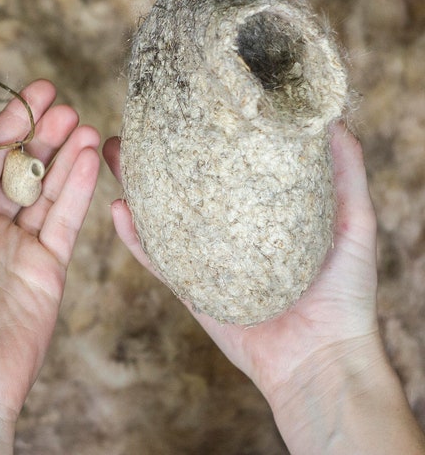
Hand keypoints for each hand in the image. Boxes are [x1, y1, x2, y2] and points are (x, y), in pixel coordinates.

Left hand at [0, 80, 99, 453]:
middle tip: (67, 106)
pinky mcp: (50, 265)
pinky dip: (78, 189)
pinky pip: (66, 219)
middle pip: (21, 170)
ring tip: (86, 127)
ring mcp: (21, 245)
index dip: (11, 124)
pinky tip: (89, 160)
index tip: (38, 94)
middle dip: (43, 137)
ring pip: (48, 191)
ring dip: (66, 159)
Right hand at [104, 123, 424, 452]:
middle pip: (182, 188)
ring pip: (160, 218)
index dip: (200, 139)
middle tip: (130, 130)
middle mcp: (226, 231)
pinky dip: (135, 238)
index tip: (183, 108)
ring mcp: (205, 259)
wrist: (323, 359)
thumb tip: (333, 120)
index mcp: (258, 212)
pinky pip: (156, 260)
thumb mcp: (353, 222)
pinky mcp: (191, 288)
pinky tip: (119, 210)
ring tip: (114, 156)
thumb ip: (345, 175)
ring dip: (133, 187)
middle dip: (153, 158)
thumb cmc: (346, 293)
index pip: (222, 168)